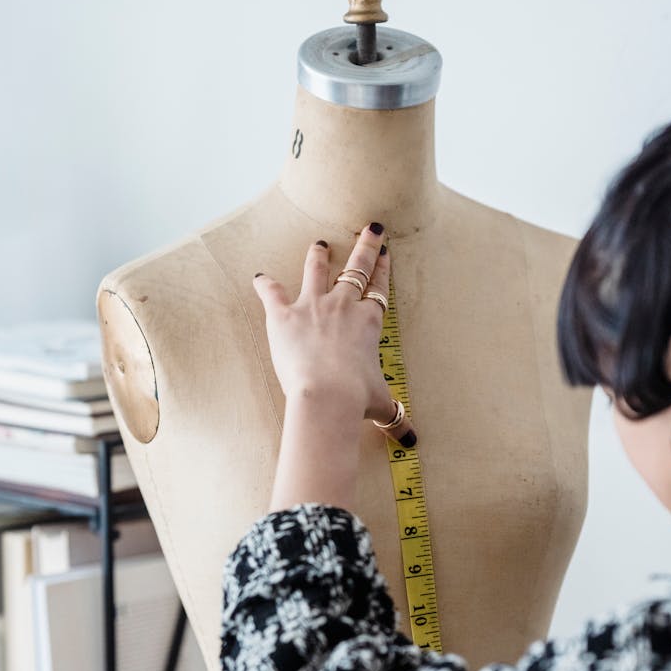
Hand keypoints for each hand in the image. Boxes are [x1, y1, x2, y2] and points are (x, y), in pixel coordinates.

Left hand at [253, 223, 416, 446]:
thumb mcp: (381, 405)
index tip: (386, 253)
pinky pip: (272, 293)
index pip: (379, 289)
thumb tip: (412, 441)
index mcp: (369, 322)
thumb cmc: (356, 398)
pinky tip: (259, 277)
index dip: (383, 269)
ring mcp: (313, 306)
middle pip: (356, 268)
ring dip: (318, 257)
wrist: (326, 395)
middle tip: (371, 228)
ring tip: (318, 245)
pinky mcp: (283, 315)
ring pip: (317, 271)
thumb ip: (396, 418)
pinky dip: (264, 284)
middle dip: (365, 246)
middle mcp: (344, 306)